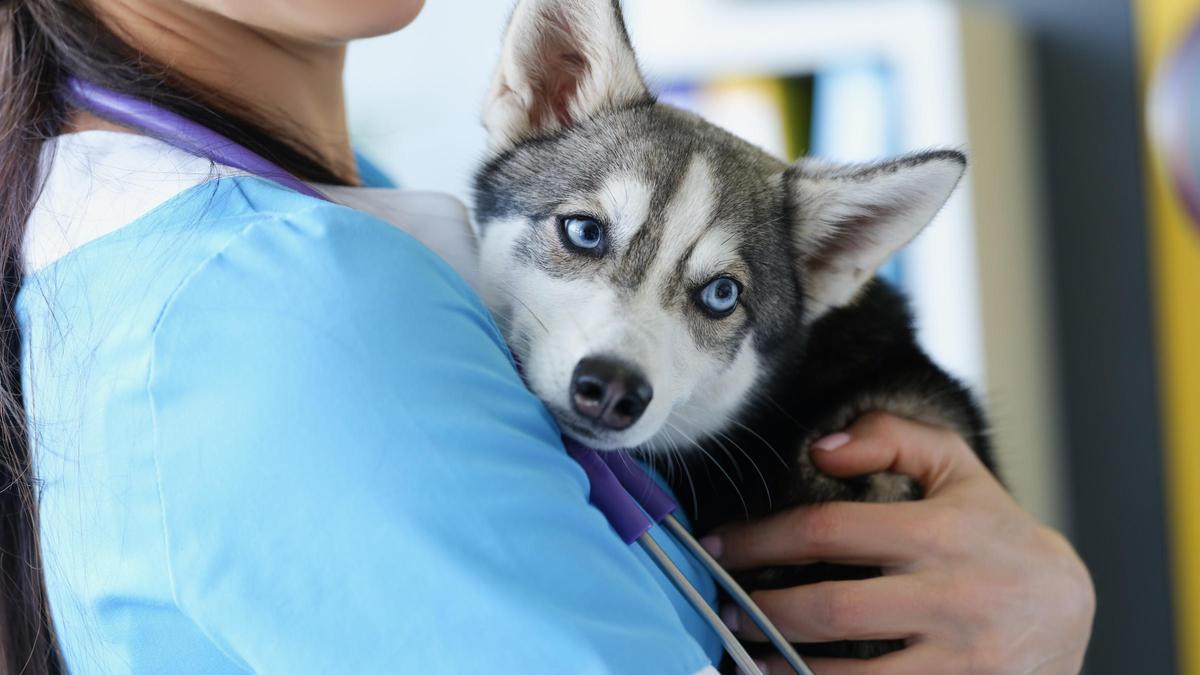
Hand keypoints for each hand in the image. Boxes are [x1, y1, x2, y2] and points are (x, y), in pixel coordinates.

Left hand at [703, 412, 1094, 674]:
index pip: (830, 531)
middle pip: (831, 609)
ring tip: (743, 657)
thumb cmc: (993, 534)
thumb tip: (819, 447)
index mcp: (942, 533)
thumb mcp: (956, 470)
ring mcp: (962, 660)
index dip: (761, 539)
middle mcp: (953, 598)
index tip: (717, 546)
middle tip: (720, 609)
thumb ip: (891, 439)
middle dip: (762, 612)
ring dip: (784, 668)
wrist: (1070, 611)